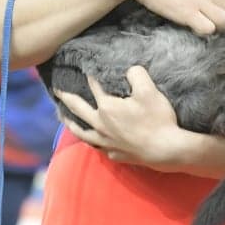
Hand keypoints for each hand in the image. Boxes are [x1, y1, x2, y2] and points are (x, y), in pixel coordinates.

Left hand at [54, 67, 196, 170]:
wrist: (168, 151)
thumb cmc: (158, 120)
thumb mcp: (150, 91)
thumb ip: (137, 75)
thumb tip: (130, 69)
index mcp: (106, 107)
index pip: (94, 88)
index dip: (92, 78)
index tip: (86, 71)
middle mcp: (101, 125)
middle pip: (78, 109)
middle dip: (66, 98)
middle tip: (56, 91)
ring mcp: (106, 142)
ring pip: (82, 132)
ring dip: (71, 124)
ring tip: (63, 119)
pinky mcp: (115, 155)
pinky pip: (98, 147)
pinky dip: (92, 142)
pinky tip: (92, 141)